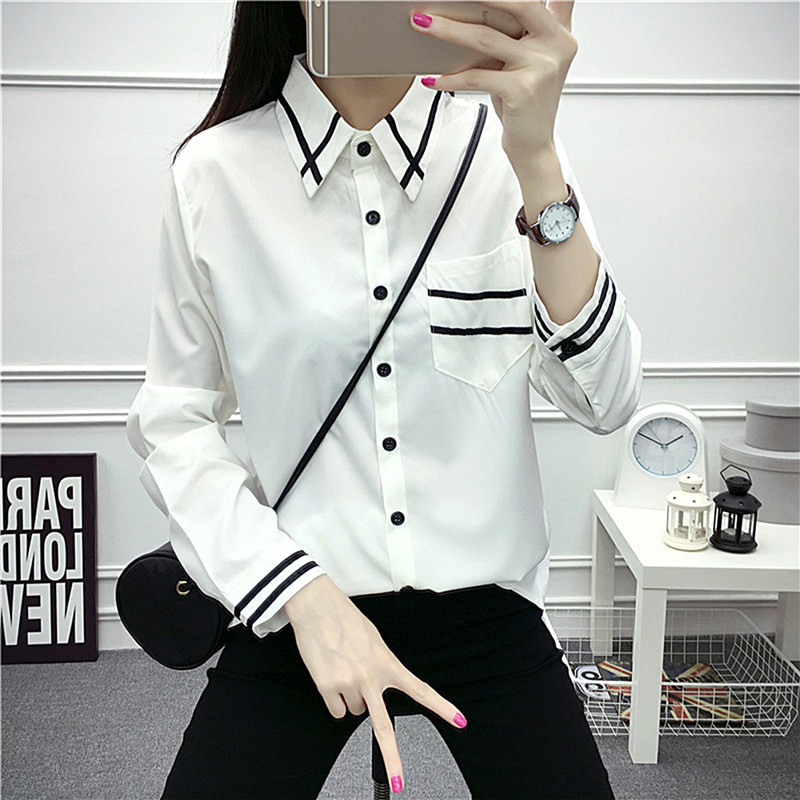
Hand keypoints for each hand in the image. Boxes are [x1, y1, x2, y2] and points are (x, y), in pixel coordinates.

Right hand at [285, 575, 466, 793]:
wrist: (318, 608)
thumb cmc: (346, 620)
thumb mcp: (373, 642)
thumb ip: (380, 667)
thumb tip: (373, 690)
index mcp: (388, 663)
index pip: (420, 689)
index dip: (441, 707)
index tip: (460, 721)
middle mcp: (371, 678)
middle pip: (383, 727)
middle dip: (392, 758)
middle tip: (398, 783)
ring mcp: (349, 685)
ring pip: (353, 712)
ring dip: (351, 697)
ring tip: (345, 669)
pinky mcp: (328, 688)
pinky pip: (335, 709)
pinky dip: (333, 698)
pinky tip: (331, 676)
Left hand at [410, 1, 578, 165]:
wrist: (534, 145)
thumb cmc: (524, 101)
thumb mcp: (526, 60)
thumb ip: (518, 31)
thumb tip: (470, 10)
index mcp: (559, 31)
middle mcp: (555, 45)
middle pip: (515, 4)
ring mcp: (540, 67)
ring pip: (486, 38)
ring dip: (447, 29)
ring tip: (423, 23)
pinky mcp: (521, 91)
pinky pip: (477, 77)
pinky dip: (450, 78)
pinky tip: (432, 77)